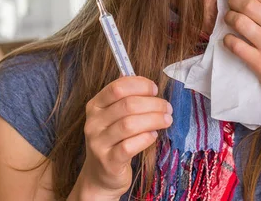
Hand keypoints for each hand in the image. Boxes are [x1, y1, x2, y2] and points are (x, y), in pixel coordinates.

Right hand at [74, 76, 172, 198]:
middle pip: (127, 105)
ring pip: (129, 124)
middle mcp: (93, 123)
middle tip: (167, 108)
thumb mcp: (115, 117)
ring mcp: (98, 143)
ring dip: (153, 119)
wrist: (101, 175)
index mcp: (95, 106)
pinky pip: (129, 146)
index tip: (155, 90)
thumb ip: (128, 100)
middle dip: (153, 104)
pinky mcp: (108, 161)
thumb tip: (150, 87)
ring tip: (167, 120)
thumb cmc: (115, 140)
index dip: (139, 85)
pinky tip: (153, 136)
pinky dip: (145, 138)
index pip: (117, 88)